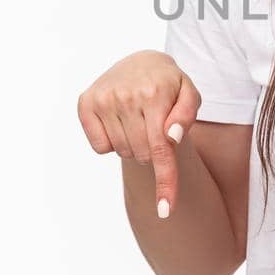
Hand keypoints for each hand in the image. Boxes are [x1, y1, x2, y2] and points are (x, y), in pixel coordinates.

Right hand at [76, 49, 200, 217]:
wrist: (143, 63)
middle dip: (151, 151)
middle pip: (141, 154)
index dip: (165, 182)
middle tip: (153, 126)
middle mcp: (127, 94)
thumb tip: (170, 137)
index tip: (165, 211)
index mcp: (156, 92)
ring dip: (132, 145)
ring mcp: (104, 98)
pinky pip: (100, 147)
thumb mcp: (189, 94)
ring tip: (137, 120)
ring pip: (122, 152)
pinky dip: (110, 142)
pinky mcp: (85, 103)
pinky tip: (117, 120)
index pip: (160, 149)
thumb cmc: (170, 85)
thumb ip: (187, 116)